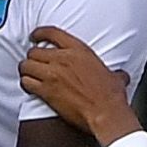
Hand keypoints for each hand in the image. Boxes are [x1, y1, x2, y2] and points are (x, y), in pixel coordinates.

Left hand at [19, 25, 138, 145]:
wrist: (106, 113)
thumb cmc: (111, 96)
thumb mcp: (115, 77)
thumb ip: (114, 73)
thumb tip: (121, 76)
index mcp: (79, 50)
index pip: (52, 33)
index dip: (39, 33)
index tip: (34, 36)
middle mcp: (63, 59)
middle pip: (34, 51)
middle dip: (32, 57)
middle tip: (34, 62)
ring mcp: (53, 74)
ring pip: (26, 65)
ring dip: (26, 70)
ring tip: (28, 74)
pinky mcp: (46, 91)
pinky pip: (26, 82)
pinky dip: (25, 84)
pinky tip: (29, 87)